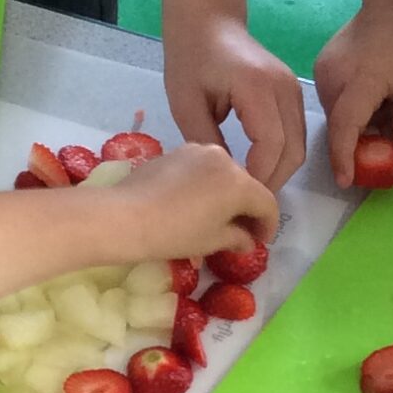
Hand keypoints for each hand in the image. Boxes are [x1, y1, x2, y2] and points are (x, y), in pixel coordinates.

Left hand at [115, 141, 279, 264]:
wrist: (124, 216)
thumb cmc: (174, 233)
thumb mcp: (211, 241)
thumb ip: (238, 238)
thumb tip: (247, 240)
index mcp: (239, 182)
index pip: (267, 203)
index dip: (268, 225)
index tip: (260, 242)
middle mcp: (224, 158)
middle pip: (247, 185)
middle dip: (247, 209)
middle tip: (240, 234)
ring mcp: (198, 151)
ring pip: (224, 175)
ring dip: (226, 196)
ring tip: (215, 219)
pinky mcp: (176, 151)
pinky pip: (201, 169)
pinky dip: (206, 186)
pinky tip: (192, 204)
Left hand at [161, 14, 306, 192]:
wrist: (209, 22)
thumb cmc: (190, 58)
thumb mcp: (186, 104)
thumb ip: (208, 142)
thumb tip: (225, 180)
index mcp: (257, 87)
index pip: (272, 144)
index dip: (259, 175)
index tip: (236, 195)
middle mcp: (285, 87)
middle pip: (293, 149)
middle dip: (272, 180)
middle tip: (245, 202)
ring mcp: (294, 89)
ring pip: (300, 145)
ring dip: (279, 170)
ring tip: (250, 187)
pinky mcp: (293, 92)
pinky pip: (296, 133)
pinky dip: (282, 155)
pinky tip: (258, 166)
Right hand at [314, 2, 392, 188]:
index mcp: (362, 78)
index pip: (346, 126)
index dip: (345, 157)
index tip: (347, 182)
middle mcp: (334, 76)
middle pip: (339, 125)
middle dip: (357, 147)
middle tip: (382, 159)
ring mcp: (323, 70)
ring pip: (336, 116)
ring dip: (356, 128)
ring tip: (384, 120)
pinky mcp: (321, 68)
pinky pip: (334, 102)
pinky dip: (351, 112)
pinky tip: (374, 104)